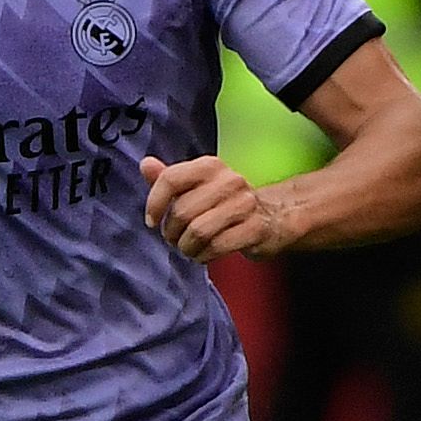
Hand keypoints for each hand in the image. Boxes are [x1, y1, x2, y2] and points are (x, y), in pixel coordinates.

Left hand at [139, 155, 283, 261]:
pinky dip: (204, 256)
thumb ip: (170, 179)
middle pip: (181, 211)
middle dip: (172, 234)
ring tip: (189, 249)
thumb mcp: (199, 186)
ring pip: (197, 232)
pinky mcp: (256, 228)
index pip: (171, 179)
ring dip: (187, 248)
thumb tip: (145, 164)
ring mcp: (244, 204)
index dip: (154, 203)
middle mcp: (228, 180)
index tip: (152, 222)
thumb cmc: (226, 203)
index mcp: (209, 166)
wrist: (275, 215)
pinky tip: (204, 255)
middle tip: (175, 240)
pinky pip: (217, 247)